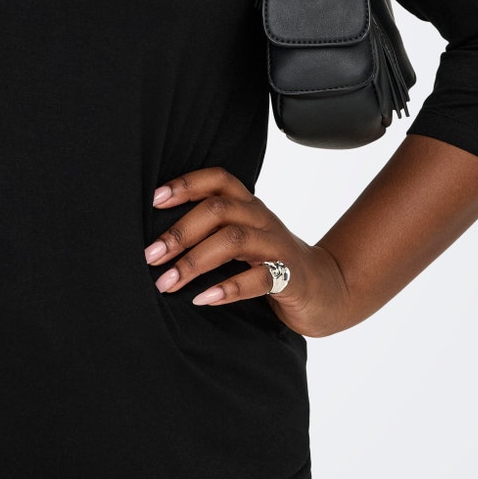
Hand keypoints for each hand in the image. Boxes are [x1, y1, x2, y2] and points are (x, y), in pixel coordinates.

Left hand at [145, 166, 354, 338]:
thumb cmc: (271, 263)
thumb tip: (158, 242)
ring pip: (233, 240)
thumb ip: (211, 232)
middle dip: (180, 232)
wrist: (326, 289)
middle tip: (151, 256)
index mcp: (248, 206)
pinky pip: (258, 278)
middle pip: (218, 209)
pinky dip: (227, 288)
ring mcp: (276, 247)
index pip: (217, 180)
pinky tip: (203, 299)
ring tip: (168, 283)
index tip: (154, 199)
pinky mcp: (290, 277)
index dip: (186, 184)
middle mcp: (261, 219)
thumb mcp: (242, 240)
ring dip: (194, 261)